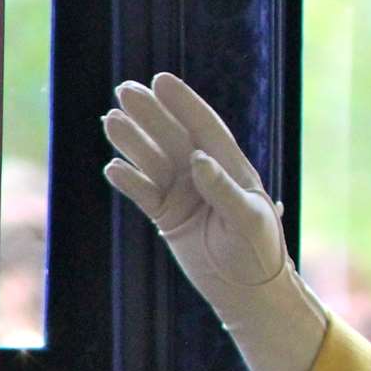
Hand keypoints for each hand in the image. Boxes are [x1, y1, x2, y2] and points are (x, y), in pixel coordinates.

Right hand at [103, 72, 285, 287]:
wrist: (248, 290)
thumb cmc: (260, 250)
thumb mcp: (247, 219)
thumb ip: (223, 189)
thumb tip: (197, 158)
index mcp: (232, 167)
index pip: (205, 127)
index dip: (184, 103)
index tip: (162, 80)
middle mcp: (205, 175)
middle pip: (173, 137)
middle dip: (151, 114)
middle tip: (125, 90)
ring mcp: (184, 194)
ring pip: (153, 160)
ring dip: (133, 141)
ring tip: (110, 120)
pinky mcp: (167, 216)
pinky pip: (144, 193)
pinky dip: (129, 181)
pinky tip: (113, 167)